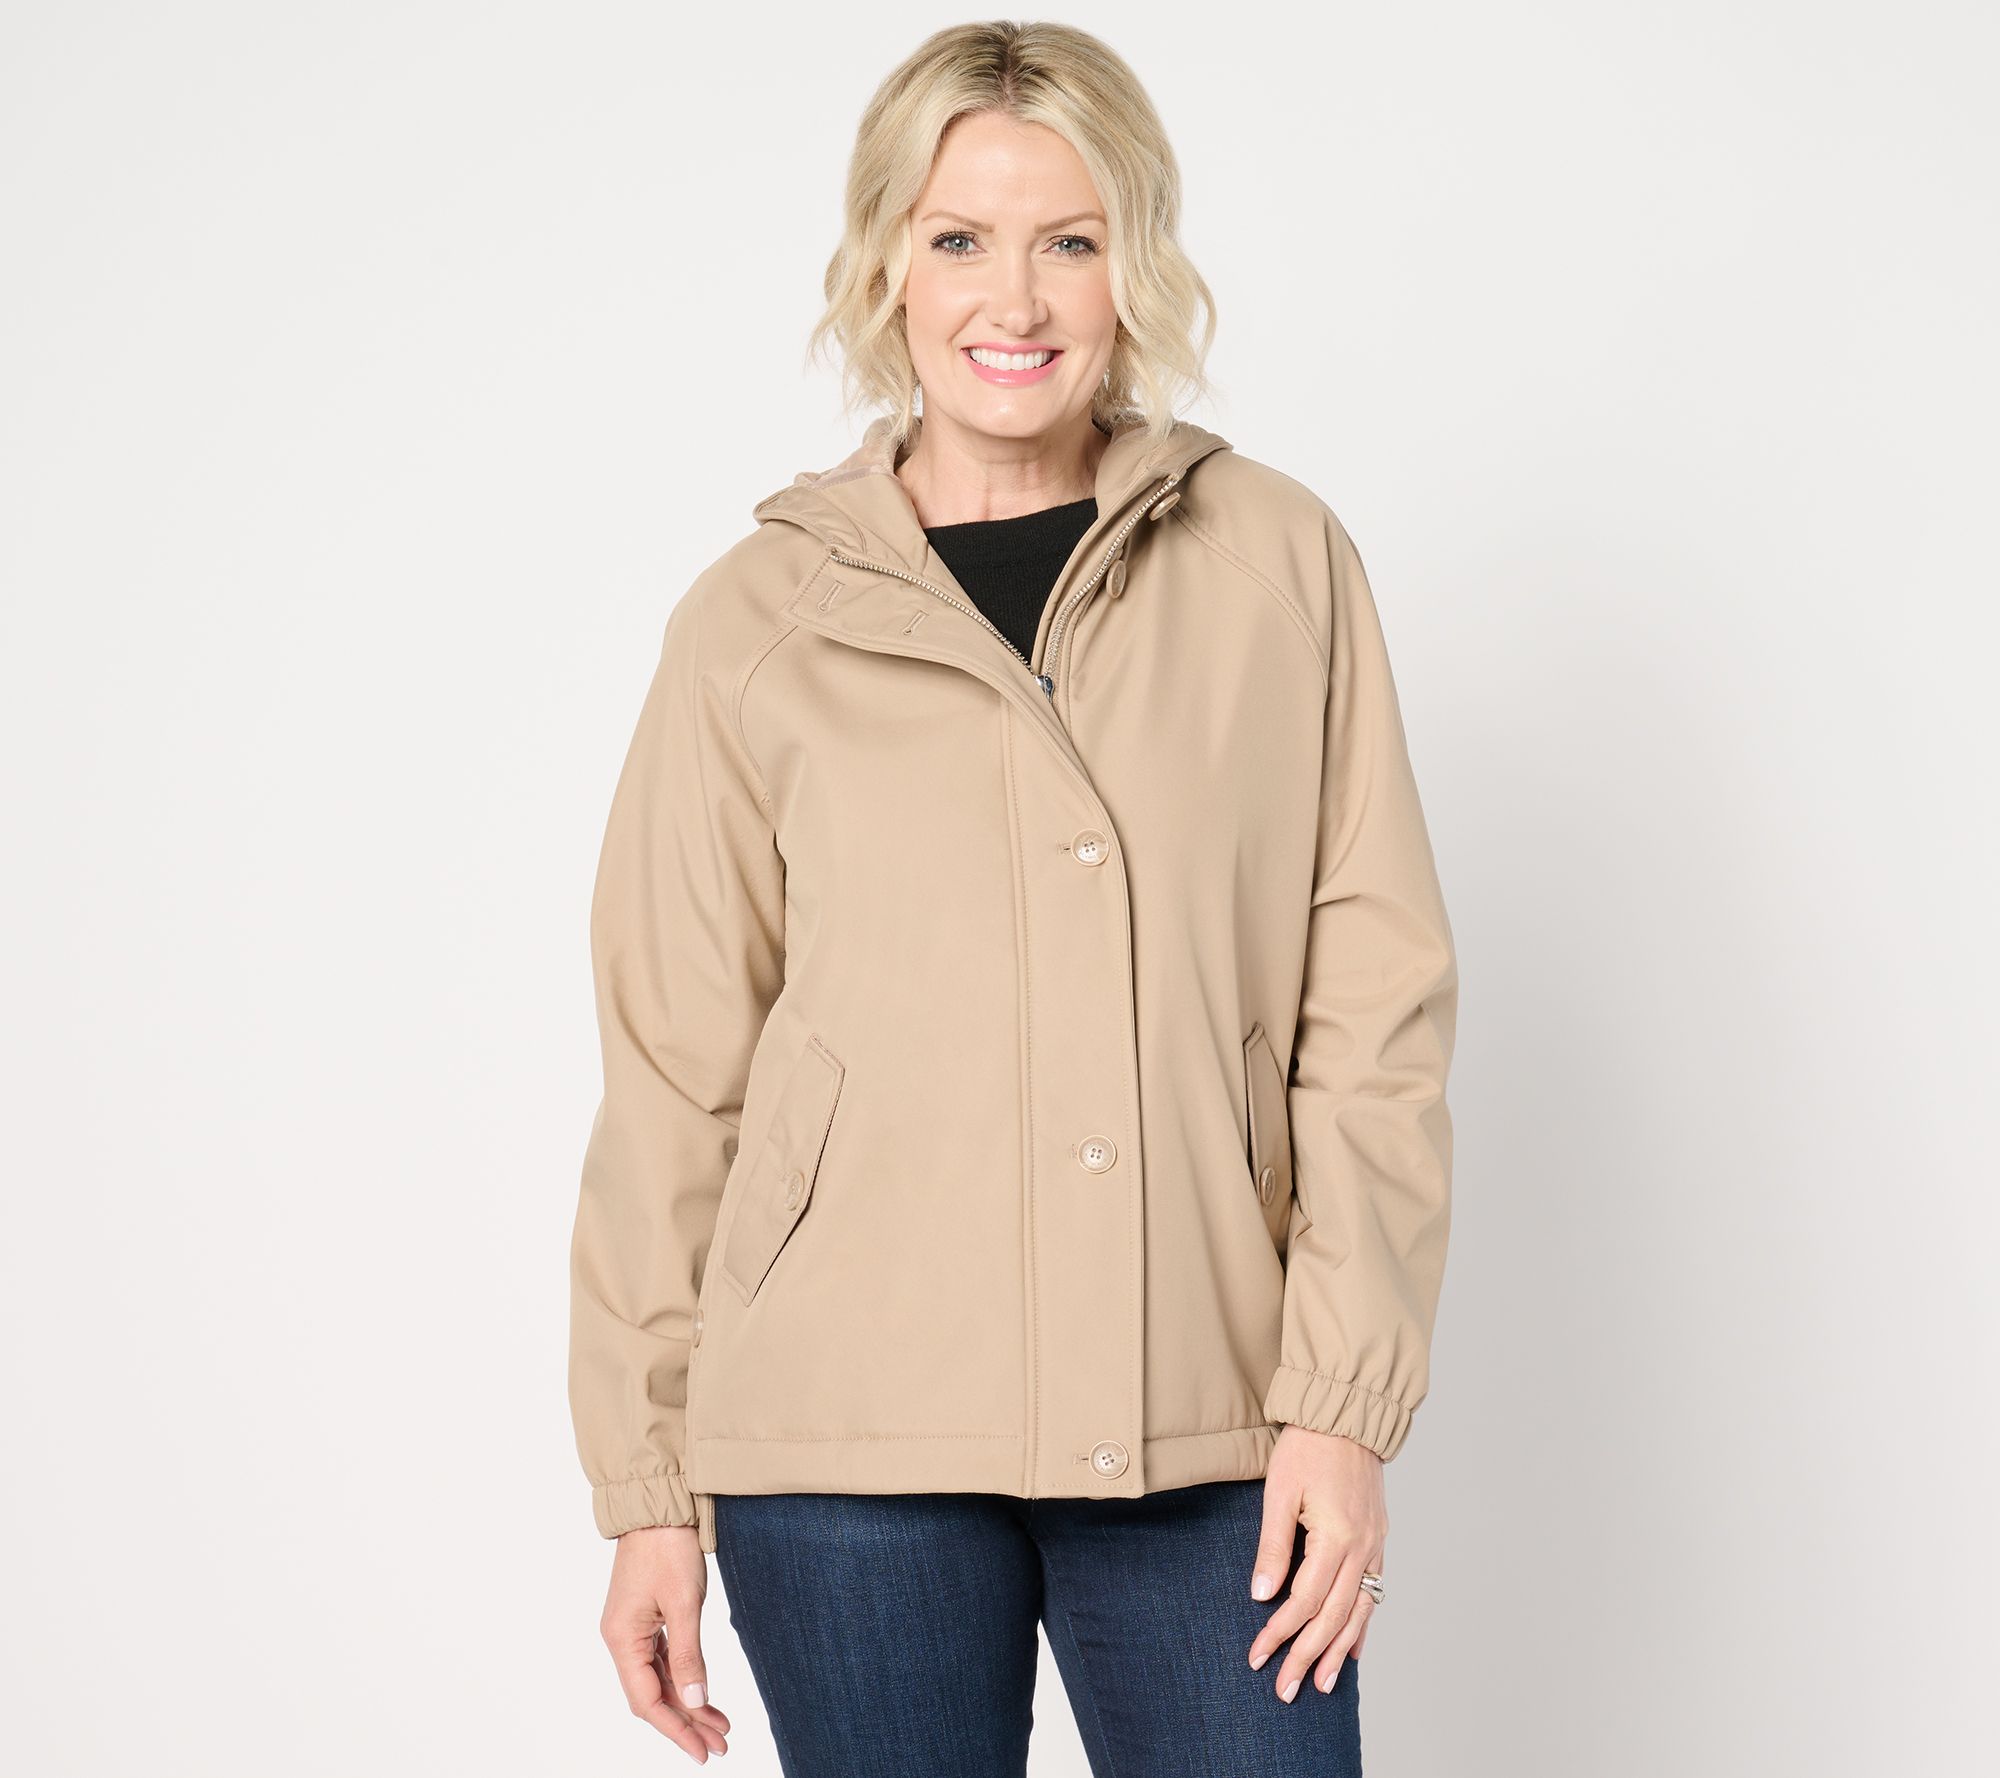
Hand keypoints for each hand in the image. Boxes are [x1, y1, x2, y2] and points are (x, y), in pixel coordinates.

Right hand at [601, 1524, 731, 1760]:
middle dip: (686, 1721)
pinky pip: (661, 1659)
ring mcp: (632, 1628)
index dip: (676, 1729)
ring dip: (688, 1701)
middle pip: (652, 1695)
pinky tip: (703, 1691)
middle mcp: (621, 1638)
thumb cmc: (668, 1547)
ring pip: (658, 1679)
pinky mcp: (645, 1616)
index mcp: (622, 1639)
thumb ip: (688, 1656)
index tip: (703, 1751)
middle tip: (720, 1745)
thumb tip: (695, 1700)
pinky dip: (683, 1677)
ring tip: (720, 1725)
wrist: (659, 1504)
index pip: (647, 1701)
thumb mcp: (684, 1603)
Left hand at [1246, 1424, 1386, 1700]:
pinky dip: (1362, 1625)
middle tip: (1286, 1689)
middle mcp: (1361, 1548)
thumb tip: (1261, 1595)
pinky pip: (1373, 1593)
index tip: (1258, 1656)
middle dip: (1307, 1656)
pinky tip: (1353, 1648)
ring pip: (1358, 1612)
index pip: (1303, 1601)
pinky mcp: (1378, 1539)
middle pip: (1332, 1617)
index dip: (1279, 1633)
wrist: (1346, 1415)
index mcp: (1335, 1537)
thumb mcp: (1279, 1491)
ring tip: (1322, 1683)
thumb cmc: (1308, 1447)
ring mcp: (1374, 1545)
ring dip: (1338, 1651)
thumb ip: (1272, 1546)